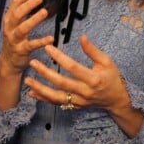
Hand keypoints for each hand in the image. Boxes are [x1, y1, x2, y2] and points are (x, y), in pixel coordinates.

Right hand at [0, 0, 52, 74]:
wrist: (8, 61)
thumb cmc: (14, 37)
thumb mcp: (15, 19)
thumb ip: (19, 3)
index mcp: (9, 18)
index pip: (16, 2)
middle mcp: (10, 27)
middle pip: (17, 14)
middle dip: (27, 5)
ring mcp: (14, 39)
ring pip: (22, 28)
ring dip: (33, 20)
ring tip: (44, 12)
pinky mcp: (21, 51)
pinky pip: (31, 45)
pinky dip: (40, 41)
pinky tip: (51, 38)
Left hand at [26, 35, 143, 136]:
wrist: (116, 99)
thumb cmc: (112, 77)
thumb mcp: (107, 61)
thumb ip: (93, 50)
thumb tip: (82, 37)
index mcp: (94, 79)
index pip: (73, 67)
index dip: (59, 57)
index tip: (48, 48)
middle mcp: (85, 92)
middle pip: (61, 83)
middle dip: (45, 73)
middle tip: (33, 62)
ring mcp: (79, 101)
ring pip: (56, 97)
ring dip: (40, 89)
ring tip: (27, 80)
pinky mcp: (75, 106)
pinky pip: (57, 103)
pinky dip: (44, 99)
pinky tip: (32, 93)